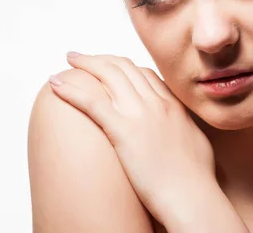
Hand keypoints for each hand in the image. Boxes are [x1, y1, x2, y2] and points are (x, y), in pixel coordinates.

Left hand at [48, 52, 218, 224]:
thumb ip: (183, 128)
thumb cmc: (197, 180)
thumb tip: (178, 130)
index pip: (143, 73)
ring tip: (68, 61)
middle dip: (99, 58)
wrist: (193, 196)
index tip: (107, 66)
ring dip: (84, 64)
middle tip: (81, 57)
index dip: (121, 66)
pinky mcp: (123, 131)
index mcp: (173, 105)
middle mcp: (156, 103)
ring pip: (108, 75)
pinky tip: (55, 84)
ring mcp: (140, 114)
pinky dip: (70, 89)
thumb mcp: (195, 143)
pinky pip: (91, 102)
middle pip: (123, 67)